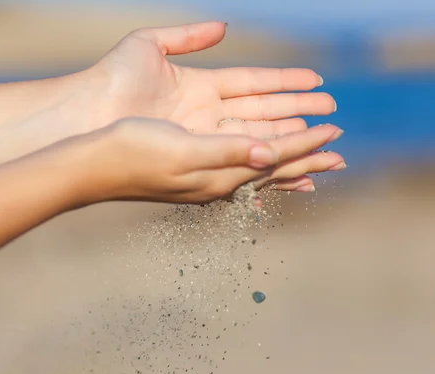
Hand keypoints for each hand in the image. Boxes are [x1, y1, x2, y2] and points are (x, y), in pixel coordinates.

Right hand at [74, 118, 343, 204]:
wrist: (94, 166)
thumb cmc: (133, 151)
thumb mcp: (182, 149)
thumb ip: (226, 152)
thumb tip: (267, 154)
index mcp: (220, 172)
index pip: (274, 155)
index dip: (306, 142)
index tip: (334, 132)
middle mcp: (219, 179)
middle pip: (274, 168)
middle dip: (308, 159)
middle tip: (340, 157)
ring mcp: (207, 178)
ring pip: (260, 169)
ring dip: (289, 164)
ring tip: (313, 167)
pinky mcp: (195, 172)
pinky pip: (240, 170)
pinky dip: (261, 167)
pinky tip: (261, 168)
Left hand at [78, 22, 340, 190]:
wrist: (88, 115)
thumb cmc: (112, 78)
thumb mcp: (150, 47)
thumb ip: (187, 37)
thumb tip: (223, 28)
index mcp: (201, 86)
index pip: (254, 82)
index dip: (286, 81)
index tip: (317, 81)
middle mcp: (207, 115)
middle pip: (265, 112)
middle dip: (301, 112)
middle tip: (334, 113)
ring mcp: (204, 138)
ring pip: (260, 135)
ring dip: (294, 136)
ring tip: (327, 136)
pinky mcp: (200, 157)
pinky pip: (243, 157)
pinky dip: (270, 161)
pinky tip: (294, 165)